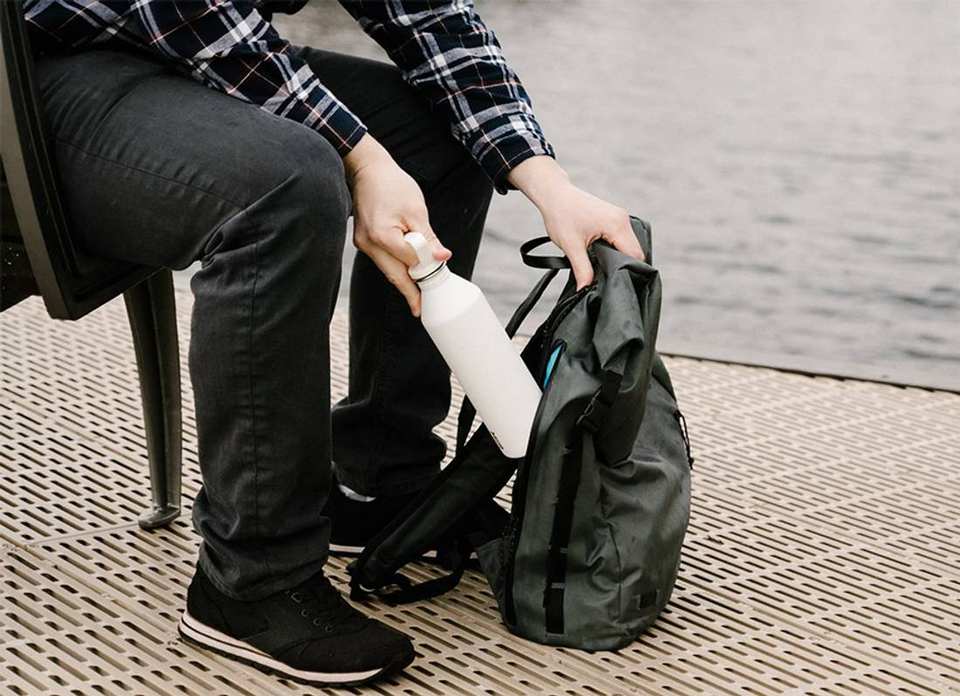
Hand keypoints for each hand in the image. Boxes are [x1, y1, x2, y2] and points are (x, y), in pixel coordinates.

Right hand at [344, 134, 449, 315]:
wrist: (367, 169)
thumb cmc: (392, 185)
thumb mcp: (416, 210)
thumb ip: (428, 238)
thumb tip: (442, 257)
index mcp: (381, 236)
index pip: (409, 263)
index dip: (426, 272)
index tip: (438, 282)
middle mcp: (368, 244)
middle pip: (393, 275)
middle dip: (409, 292)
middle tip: (420, 309)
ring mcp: (362, 244)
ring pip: (387, 268)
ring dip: (404, 278)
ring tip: (418, 292)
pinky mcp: (362, 240)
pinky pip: (383, 259)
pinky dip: (396, 265)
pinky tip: (408, 270)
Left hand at [507, 156, 644, 288]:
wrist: (554, 195)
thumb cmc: (561, 215)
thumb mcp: (571, 247)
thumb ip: (582, 270)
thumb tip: (585, 289)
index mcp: (616, 225)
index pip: (635, 255)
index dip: (628, 271)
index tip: (616, 282)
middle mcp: (623, 219)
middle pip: (635, 251)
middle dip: (624, 265)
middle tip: (608, 278)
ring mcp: (620, 217)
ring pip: (629, 245)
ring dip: (619, 257)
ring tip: (604, 267)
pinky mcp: (614, 217)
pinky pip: (623, 238)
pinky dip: (616, 248)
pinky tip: (603, 255)